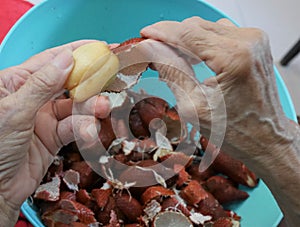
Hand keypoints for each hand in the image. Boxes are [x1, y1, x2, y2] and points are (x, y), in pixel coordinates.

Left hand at [0, 41, 109, 225]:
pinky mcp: (54, 136)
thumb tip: (66, 59)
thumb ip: (42, 84)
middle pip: (68, 82)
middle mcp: (33, 97)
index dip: (77, 51)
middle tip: (111, 79)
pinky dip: (83, 129)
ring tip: (102, 109)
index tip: (100, 46)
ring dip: (90, 108)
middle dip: (90, 82)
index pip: (51, 60)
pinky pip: (74, 127)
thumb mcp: (15, 111)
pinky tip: (88, 132)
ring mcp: (44, 117)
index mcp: (16, 82)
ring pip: (75, 106)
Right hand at [140, 17, 299, 225]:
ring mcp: (253, 41)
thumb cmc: (236, 131)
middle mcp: (248, 41)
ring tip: (169, 55)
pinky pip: (219, 33)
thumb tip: (150, 49)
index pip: (187, 33)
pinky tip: (190, 55)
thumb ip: (171, 71)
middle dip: (170, 36)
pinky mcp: (253, 45)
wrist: (266, 138)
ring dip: (185, 39)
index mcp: (234, 57)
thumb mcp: (193, 106)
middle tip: (151, 49)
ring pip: (206, 28)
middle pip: (196, 26)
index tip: (144, 35)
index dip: (161, 32)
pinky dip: (200, 42)